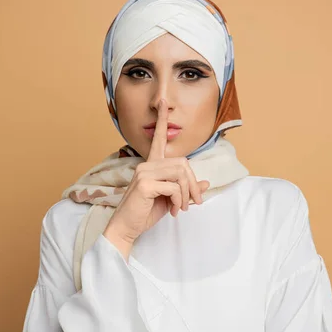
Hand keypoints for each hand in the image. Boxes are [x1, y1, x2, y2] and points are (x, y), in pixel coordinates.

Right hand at [102, 99, 209, 258]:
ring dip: (186, 193)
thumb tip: (204, 182)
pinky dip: (179, 199)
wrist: (127, 228)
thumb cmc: (145, 213)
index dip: (162, 121)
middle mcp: (146, 165)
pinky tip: (173, 210)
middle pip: (182, 162)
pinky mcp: (145, 184)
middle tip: (194, 202)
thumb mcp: (170, 200)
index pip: (157, 139)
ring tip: (181, 208)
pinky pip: (174, 187)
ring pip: (180, 173)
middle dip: (192, 183)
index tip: (163, 103)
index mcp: (151, 166)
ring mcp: (144, 173)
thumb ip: (185, 189)